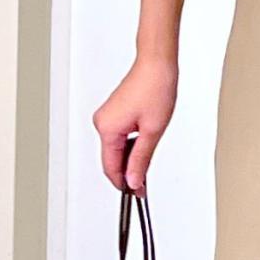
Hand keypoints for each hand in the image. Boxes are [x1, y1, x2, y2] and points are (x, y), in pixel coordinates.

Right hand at [93, 53, 179, 191]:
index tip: (137, 194)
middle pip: (111, 159)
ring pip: (115, 149)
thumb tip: (134, 181)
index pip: (111, 167)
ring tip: (148, 158)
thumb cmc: (156, 89)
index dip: (124, 184)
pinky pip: (117, 137)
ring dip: (129, 158)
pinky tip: (143, 144)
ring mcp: (106, 117)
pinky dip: (129, 145)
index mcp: (107, 128)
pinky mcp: (113, 113)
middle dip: (127, 172)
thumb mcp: (152, 131)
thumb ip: (141, 159)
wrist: (157, 65)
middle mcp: (102, 123)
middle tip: (145, 184)